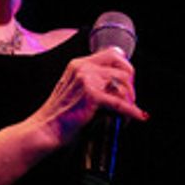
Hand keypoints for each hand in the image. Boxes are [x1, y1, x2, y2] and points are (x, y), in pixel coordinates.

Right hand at [29, 47, 147, 150]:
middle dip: (131, 84)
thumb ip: (93, 82)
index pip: (112, 54)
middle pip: (122, 67)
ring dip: (130, 100)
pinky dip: (132, 111)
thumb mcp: (73, 89)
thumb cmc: (59, 115)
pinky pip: (120, 103)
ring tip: (128, 113)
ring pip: (123, 84)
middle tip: (131, 99)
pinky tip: (138, 116)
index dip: (125, 68)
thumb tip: (119, 87)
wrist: (45, 129)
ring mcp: (87, 80)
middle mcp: (83, 68)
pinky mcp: (91, 96)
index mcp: (78, 64)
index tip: (129, 83)